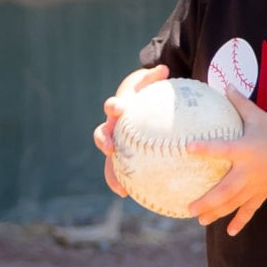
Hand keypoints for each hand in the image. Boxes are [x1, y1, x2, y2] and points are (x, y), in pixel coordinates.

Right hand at [93, 64, 168, 196]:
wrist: (140, 105)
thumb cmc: (148, 93)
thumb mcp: (151, 84)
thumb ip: (154, 78)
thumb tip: (163, 69)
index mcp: (119, 108)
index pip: (113, 106)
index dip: (113, 107)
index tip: (117, 109)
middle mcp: (113, 127)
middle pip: (103, 134)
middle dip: (104, 141)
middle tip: (110, 147)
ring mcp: (116, 143)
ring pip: (110, 160)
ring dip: (113, 175)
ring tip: (121, 189)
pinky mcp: (123, 157)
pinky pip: (125, 173)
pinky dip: (130, 185)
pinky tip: (139, 197)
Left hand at [187, 90, 266, 235]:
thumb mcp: (258, 115)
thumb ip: (239, 102)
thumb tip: (224, 83)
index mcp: (245, 149)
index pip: (221, 149)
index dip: (204, 148)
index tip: (187, 148)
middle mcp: (249, 170)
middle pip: (225, 189)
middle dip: (206, 200)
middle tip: (189, 208)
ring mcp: (257, 185)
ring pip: (234, 203)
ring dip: (216, 212)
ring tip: (199, 220)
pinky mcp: (264, 193)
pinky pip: (250, 209)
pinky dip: (241, 220)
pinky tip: (230, 232)